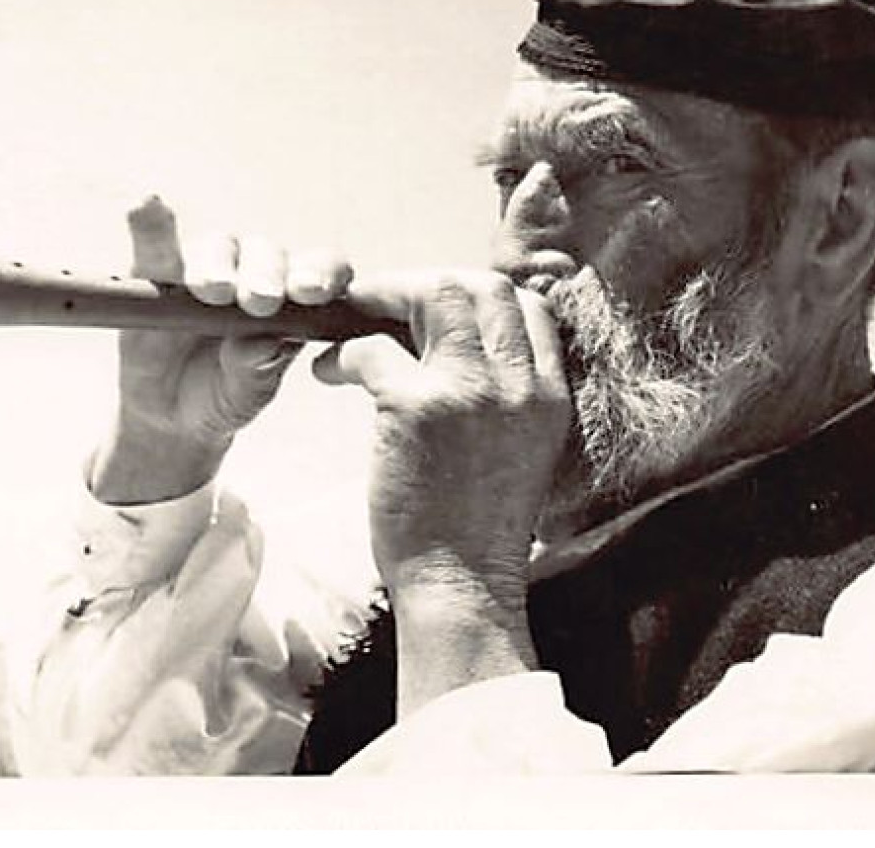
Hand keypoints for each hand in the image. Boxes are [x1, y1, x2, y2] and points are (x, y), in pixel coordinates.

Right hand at [87, 196, 352, 503]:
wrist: (170, 414)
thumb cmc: (224, 396)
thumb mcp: (246, 395)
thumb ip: (257, 370)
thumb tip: (269, 343)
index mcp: (292, 299)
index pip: (319, 271)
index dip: (321, 273)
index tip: (312, 293)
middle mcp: (252, 272)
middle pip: (267, 255)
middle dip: (266, 275)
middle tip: (261, 301)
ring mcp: (205, 268)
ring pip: (220, 247)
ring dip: (218, 265)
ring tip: (214, 290)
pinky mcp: (155, 270)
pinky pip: (154, 243)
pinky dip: (151, 225)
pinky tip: (146, 203)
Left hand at [313, 271, 571, 711]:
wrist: (463, 588)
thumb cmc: (475, 528)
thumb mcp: (519, 450)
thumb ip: (504, 396)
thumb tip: (455, 347)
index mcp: (548, 394)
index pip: (526, 305)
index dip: (474, 295)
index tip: (430, 314)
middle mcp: (519, 384)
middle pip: (480, 285)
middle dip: (424, 285)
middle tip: (380, 305)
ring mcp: (472, 392)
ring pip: (435, 294)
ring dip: (383, 300)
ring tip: (350, 323)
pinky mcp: (419, 410)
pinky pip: (372, 348)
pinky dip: (341, 354)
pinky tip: (326, 374)